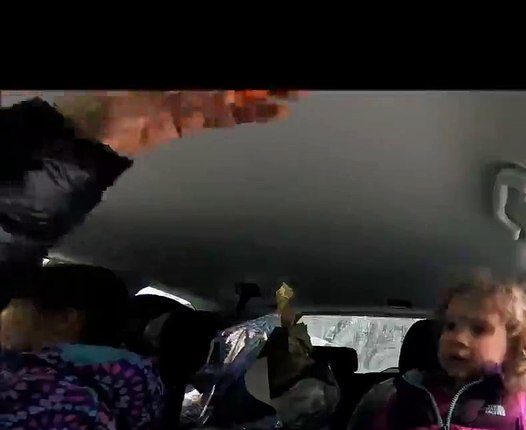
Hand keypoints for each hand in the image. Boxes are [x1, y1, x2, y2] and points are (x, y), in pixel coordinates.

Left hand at [49, 90, 299, 156]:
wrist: (97, 130)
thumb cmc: (118, 96)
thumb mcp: (167, 88)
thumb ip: (206, 91)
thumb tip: (233, 91)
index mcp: (193, 74)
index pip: (233, 73)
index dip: (255, 79)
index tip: (280, 78)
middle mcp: (197, 81)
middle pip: (240, 81)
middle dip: (268, 82)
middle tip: (298, 86)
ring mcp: (197, 96)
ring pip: (241, 93)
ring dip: (269, 95)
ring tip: (296, 94)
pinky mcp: (196, 118)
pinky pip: (231, 114)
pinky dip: (255, 114)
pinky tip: (277, 112)